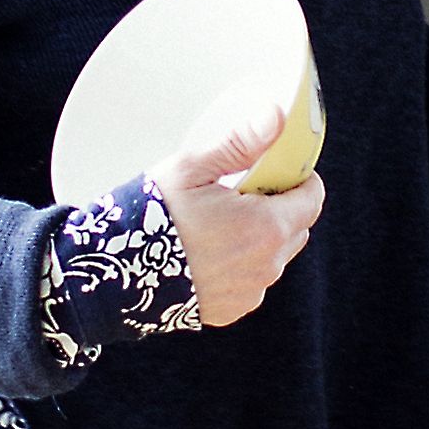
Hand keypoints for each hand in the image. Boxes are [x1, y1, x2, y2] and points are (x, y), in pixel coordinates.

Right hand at [161, 110, 323, 329]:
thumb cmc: (152, 218)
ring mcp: (250, 291)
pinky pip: (251, 281)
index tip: (276, 170)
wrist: (115, 275)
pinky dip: (241, 265)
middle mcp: (266, 265)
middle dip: (280, 207)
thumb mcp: (192, 169)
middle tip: (242, 192)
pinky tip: (209, 252)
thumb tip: (275, 118)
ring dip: (261, 237)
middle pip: (297, 227)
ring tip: (220, 224)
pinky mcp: (232, 309)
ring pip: (275, 256)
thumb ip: (240, 144)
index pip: (312, 199)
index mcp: (267, 227)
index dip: (300, 179)